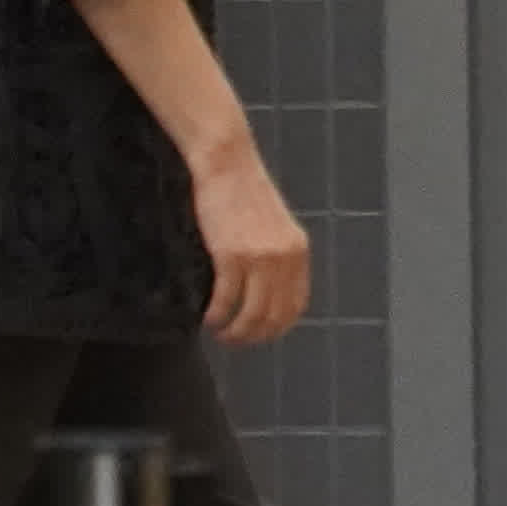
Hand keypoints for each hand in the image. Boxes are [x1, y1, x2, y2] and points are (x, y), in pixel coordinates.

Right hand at [191, 149, 311, 344]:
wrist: (228, 164)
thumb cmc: (245, 192)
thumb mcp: (275, 226)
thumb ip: (278, 256)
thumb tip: (268, 291)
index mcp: (298, 251)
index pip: (295, 306)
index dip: (276, 328)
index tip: (259, 334)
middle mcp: (285, 258)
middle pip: (273, 317)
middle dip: (253, 336)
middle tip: (234, 340)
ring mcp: (260, 258)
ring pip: (251, 315)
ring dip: (234, 332)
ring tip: (220, 333)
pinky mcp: (232, 255)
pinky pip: (226, 300)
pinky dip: (216, 316)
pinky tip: (208, 318)